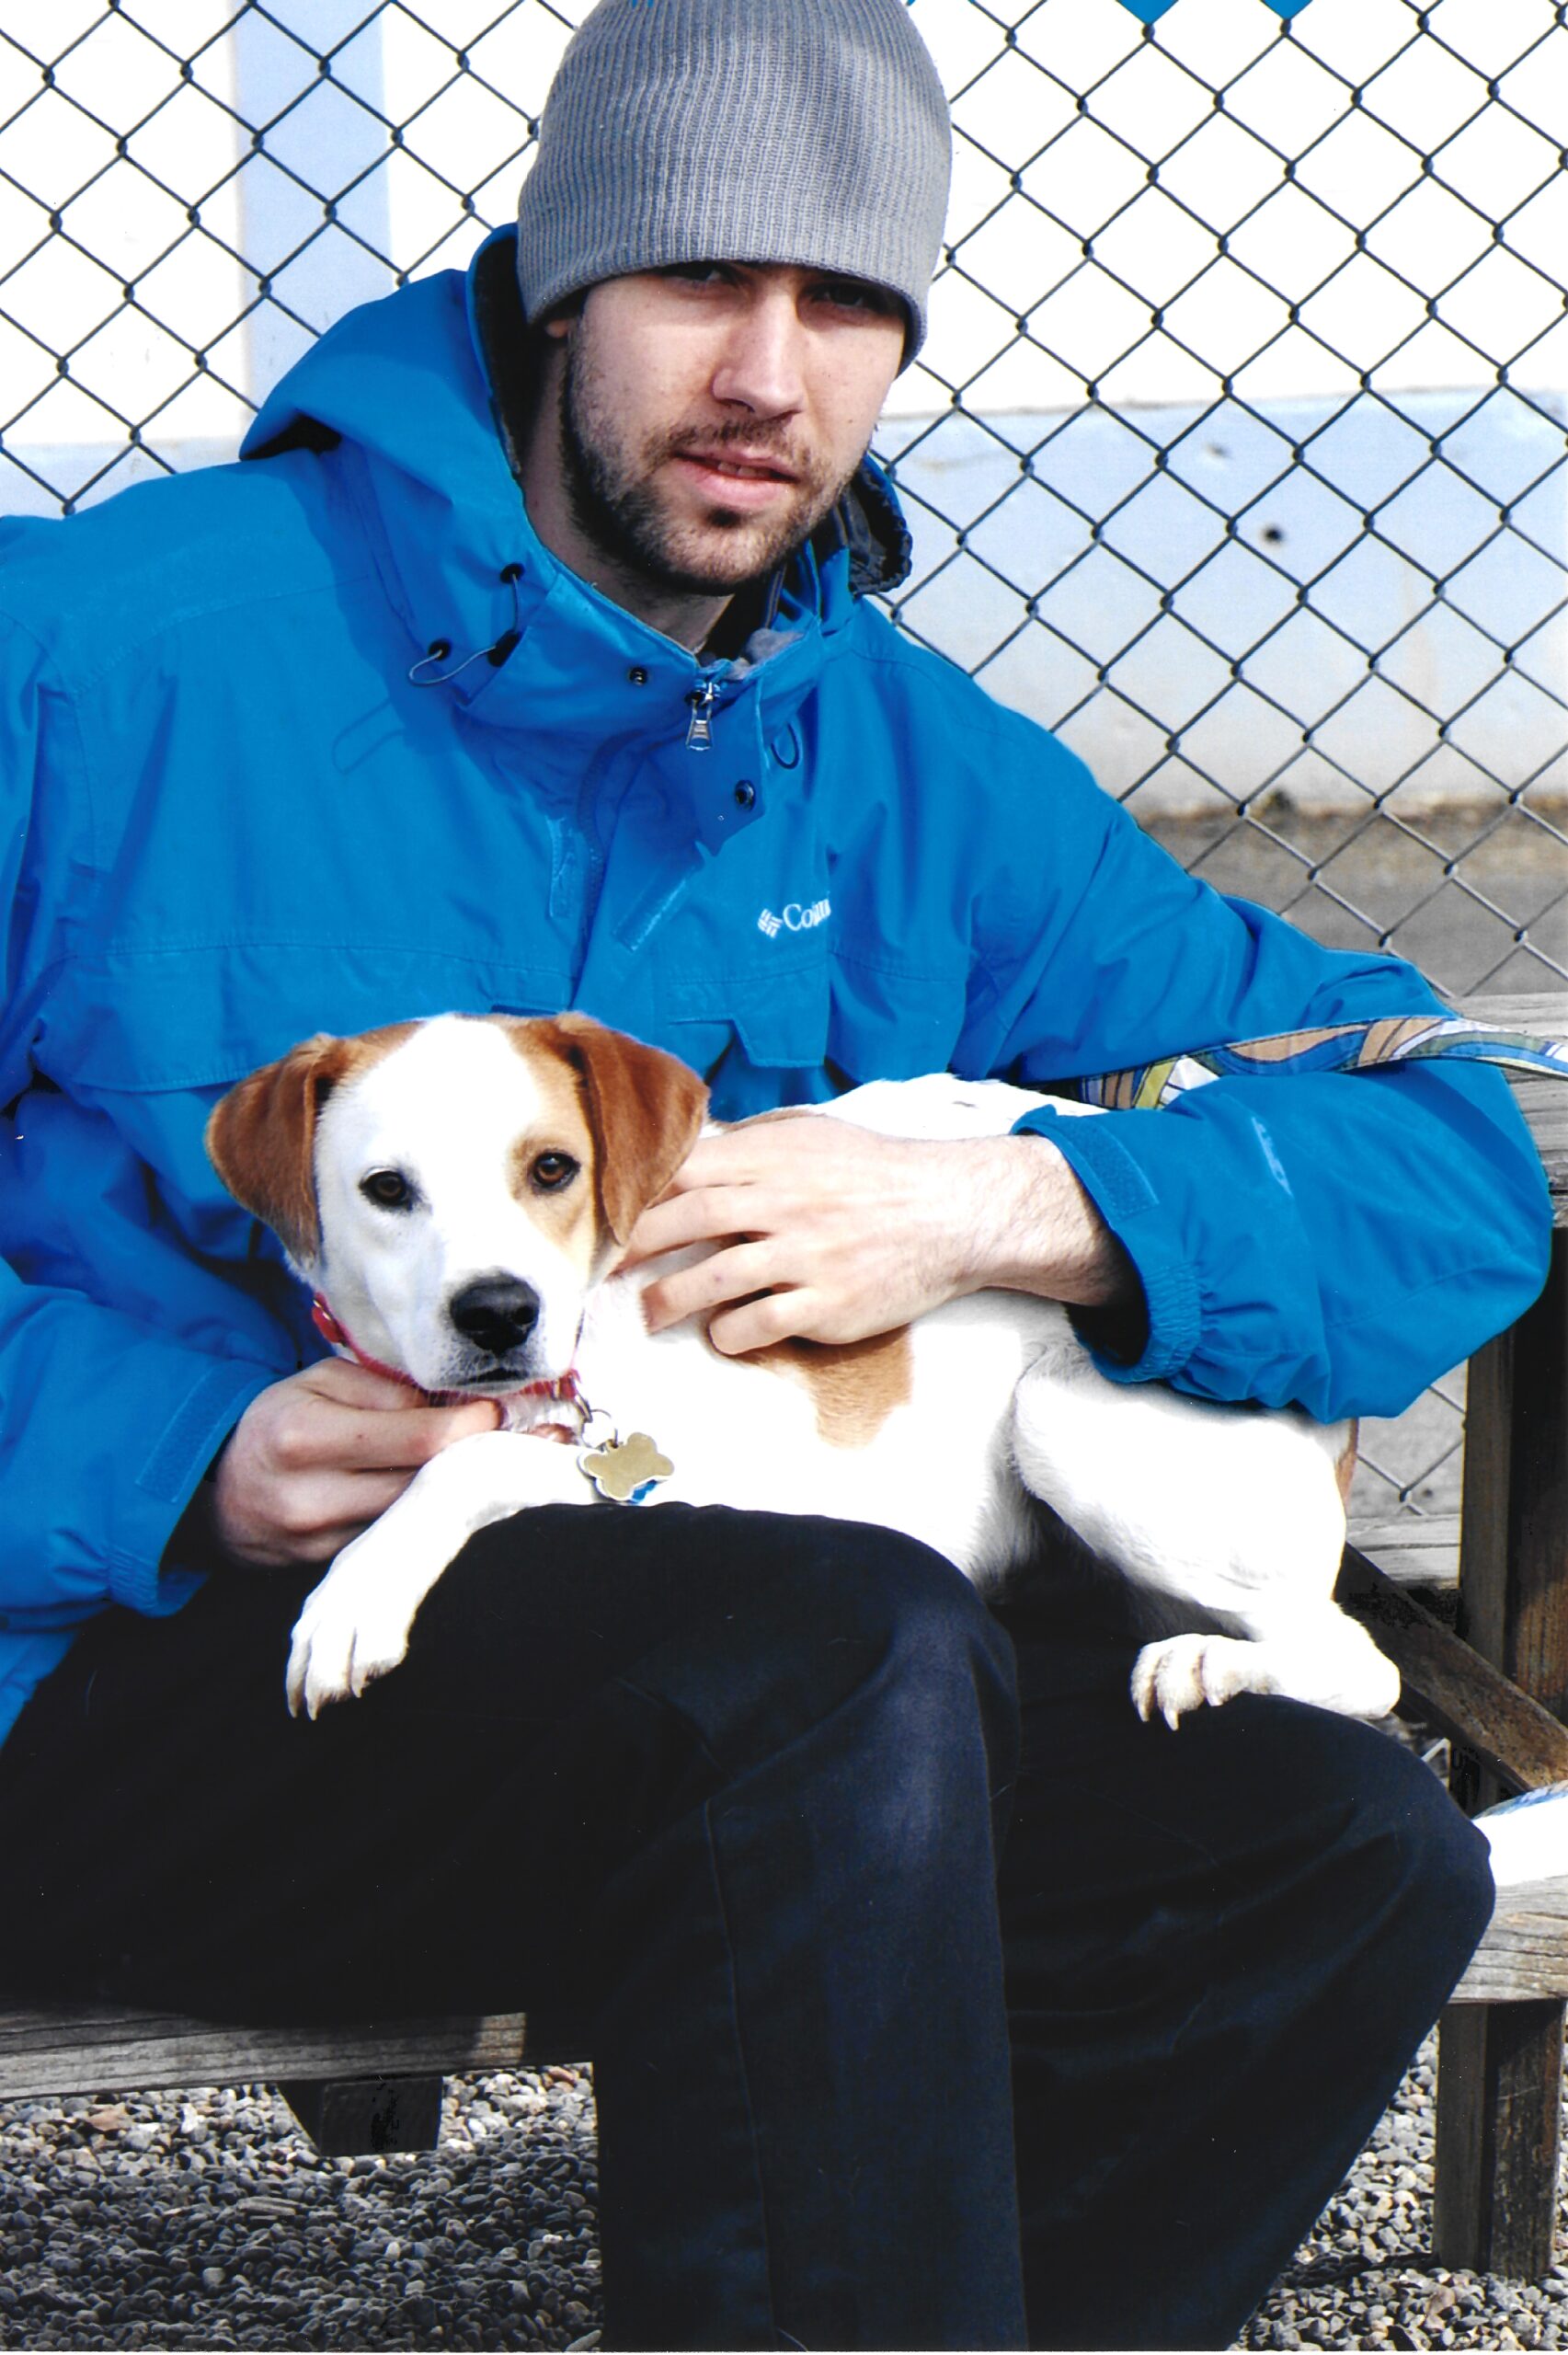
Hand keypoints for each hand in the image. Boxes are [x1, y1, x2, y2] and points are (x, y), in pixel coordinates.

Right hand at [188, 1359, 500, 1569]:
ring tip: (494, 1465)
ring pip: (418, 1519)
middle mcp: (313, 1499)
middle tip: (525, 1437)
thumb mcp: (320, 1382)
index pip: (419, 1439)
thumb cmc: (279, 1423)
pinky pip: (398, 1541)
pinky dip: (429, 1519)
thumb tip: (455, 1408)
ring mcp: (321, 1544)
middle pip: (428, 1485)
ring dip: (460, 1493)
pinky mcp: (331, 1570)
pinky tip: (452, 1498)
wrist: (218, 1491)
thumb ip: (387, 1390)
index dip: (473, 1425)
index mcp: (306, 1438)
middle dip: (478, 1460)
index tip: (500, 1410)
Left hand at [628, 1114, 1133, 1355]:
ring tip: (649, 1312)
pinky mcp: (828, 1303)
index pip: (684, 1170)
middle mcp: (782, 1203)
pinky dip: (729, 1333)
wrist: (952, 1212)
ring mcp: (805, 1255)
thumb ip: (752, 1144)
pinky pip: (758, 1324)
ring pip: (712, 1281)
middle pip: (684, 1223)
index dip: (637, 1193)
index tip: (604, 1213)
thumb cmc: (875, 1172)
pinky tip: (722, 1334)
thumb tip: (692, 1149)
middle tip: (602, 1269)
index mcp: (773, 1158)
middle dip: (632, 1247)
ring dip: (669, 1301)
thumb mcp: (813, 1136)